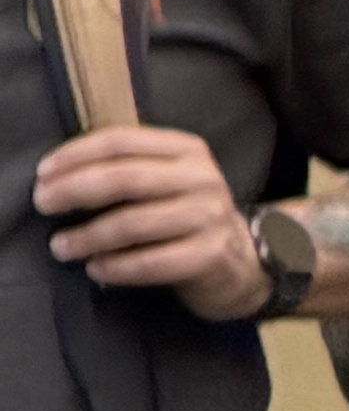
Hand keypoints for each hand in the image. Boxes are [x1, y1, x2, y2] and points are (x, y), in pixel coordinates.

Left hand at [34, 120, 262, 319]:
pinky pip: (151, 263)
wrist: (243, 260)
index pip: (121, 141)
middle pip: (125, 179)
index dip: (76, 155)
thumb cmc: (188, 215)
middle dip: (74, 191)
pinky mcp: (211, 256)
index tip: (43, 174)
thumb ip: (129, 166)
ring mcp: (210, 217)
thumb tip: (59, 176)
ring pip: (133, 224)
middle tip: (43, 205)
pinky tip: (96, 269)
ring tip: (62, 247)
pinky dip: (117, 267)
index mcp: (187, 149)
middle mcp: (202, 178)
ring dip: (89, 237)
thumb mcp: (169, 177)